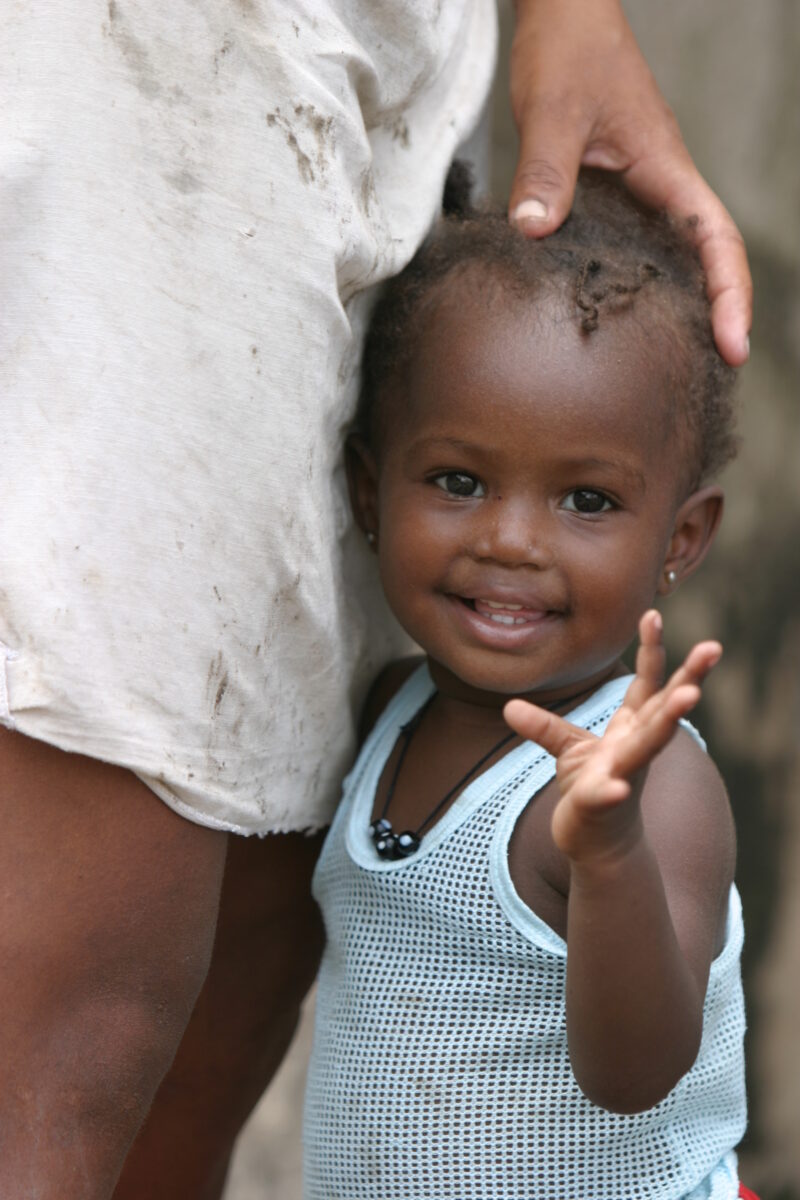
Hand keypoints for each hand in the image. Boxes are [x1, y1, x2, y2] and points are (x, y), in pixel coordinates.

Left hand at [503, 611, 721, 863]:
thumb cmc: (591, 792)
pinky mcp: (604, 806)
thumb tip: (508, 706)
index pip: (648, 683)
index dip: (651, 650)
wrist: (596, 845)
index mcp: (632, 729)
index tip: (651, 613)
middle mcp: (636, 748)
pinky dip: (612, 791)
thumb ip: (544, 726)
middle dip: (690, 678)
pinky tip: (618, 788)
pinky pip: (609, 796)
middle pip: (666, 707)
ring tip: (689, 697)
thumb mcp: (569, 751)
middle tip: (713, 649)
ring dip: (668, 721)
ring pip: (650, 744)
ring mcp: (625, 775)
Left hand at [507, 0, 751, 366]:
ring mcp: (638, 193)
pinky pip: (634, 248)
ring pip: (673, 257)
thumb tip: (531, 231)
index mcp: (665, 168)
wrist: (562, 17)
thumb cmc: (568, 49)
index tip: (733, 345)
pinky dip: (637, 285)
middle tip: (711, 372)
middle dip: (717, 313)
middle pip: (706, 258)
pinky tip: (613, 319)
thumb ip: (544, 170)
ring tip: (670, 362)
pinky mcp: (611, 195)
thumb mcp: (553, 109)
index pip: (715, 238)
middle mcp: (660, 186)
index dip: (729, 294)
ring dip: (681, 305)